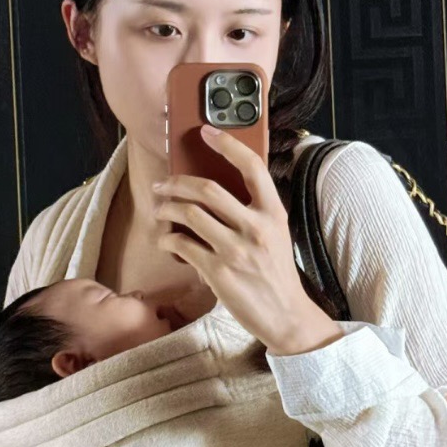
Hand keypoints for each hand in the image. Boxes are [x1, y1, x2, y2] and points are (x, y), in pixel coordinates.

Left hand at [151, 124, 332, 352]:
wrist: (286, 315)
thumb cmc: (276, 273)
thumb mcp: (276, 235)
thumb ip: (254, 211)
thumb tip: (214, 192)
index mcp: (274, 213)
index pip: (252, 167)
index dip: (227, 144)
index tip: (206, 131)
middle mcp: (256, 227)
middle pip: (208, 189)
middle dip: (177, 182)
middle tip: (163, 184)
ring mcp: (236, 250)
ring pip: (189, 215)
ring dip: (167, 209)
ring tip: (160, 211)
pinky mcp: (218, 272)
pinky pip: (183, 245)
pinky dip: (168, 240)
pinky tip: (167, 241)